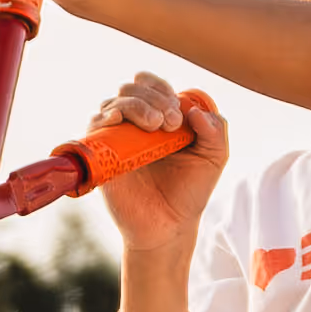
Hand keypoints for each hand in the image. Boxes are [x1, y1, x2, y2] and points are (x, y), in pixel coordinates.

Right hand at [95, 73, 225, 255]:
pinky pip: (95, 126)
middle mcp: (135, 124)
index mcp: (160, 117)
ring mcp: (118, 138)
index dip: (162, 88)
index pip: (152, 85)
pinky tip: (118, 121)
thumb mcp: (214, 158)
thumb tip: (195, 111)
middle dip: (153, 97)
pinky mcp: (102, 155)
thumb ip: (215, 130)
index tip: (177, 109)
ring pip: (114, 103)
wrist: (169, 226)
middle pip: (131, 89)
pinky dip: (105, 117)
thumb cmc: (190, 192)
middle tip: (171, 122)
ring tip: (156, 126)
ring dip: (136, 105)